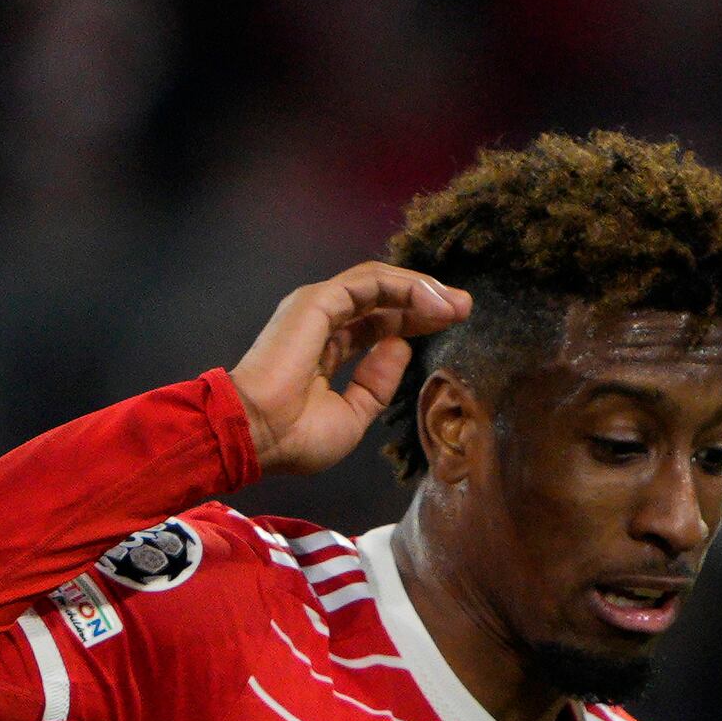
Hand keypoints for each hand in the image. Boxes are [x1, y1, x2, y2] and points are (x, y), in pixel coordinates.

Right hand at [229, 263, 471, 478]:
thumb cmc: (294, 438)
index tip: (450, 326)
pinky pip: (369, 281)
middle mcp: (321, 323)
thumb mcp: (352, 416)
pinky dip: (403, 287)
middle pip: (382, 301)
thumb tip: (400, 348)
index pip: (376, 325)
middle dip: (425, 301)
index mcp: (324, 350)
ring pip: (378, 284)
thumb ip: (376, 384)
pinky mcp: (317, 300)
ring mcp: (317, 307)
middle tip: (464, 306)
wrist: (257, 436)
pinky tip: (432, 301)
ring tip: (455, 303)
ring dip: (420, 289)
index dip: (412, 323)